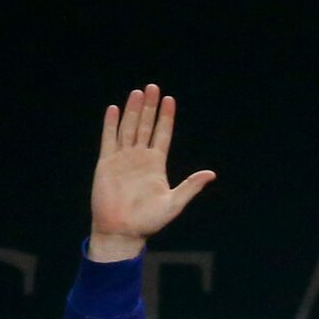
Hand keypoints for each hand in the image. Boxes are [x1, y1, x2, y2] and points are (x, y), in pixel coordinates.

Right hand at [88, 85, 215, 261]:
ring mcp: (122, 159)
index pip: (163, 134)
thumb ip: (190, 186)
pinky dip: (110, 124)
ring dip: (132, 111)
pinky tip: (114, 109)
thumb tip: (211, 174)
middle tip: (153, 87)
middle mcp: (140, 158)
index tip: (170, 100)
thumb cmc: (148, 221)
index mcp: (156, 164)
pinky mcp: (106, 163)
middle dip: (150, 107)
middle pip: (146, 126)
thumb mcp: (174, 203)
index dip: (166, 117)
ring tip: (137, 93)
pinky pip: (108, 140)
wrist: (122, 231)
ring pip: (128, 128)